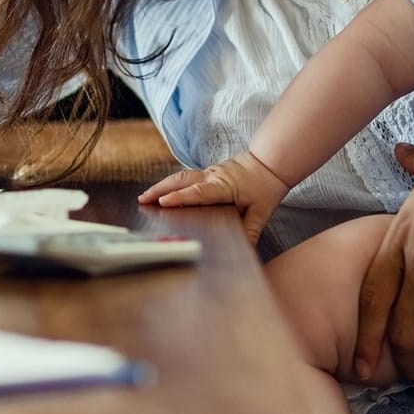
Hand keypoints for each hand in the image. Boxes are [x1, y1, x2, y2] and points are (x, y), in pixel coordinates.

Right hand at [139, 151, 288, 244]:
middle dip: (160, 189)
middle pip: (181, 180)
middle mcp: (213, 176)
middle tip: (143, 200)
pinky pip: (186, 177)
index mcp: (224, 186)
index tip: (163, 202)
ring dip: (162, 185)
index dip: (181, 197)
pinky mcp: (208, 172)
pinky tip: (162, 192)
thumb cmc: (266, 186)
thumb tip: (245, 250)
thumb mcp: (262, 212)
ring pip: (181, 176)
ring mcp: (209, 172)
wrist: (271, 162)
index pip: (199, 192)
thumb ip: (252, 230)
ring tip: (146, 197)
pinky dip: (171, 184)